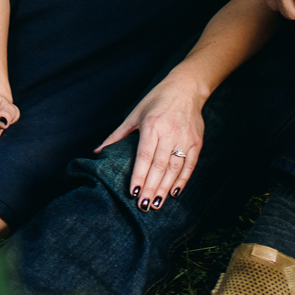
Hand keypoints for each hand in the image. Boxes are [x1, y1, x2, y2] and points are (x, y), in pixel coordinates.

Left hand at [96, 77, 204, 210]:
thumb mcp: (135, 114)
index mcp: (152, 125)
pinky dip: (182, 180)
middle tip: (144, 206)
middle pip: (159, 166)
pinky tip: (173, 193)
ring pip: (174, 168)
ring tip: (157, 204)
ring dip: (165, 188)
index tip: (134, 192)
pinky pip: (190, 165)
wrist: (186, 89)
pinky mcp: (197, 142)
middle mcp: (170, 133)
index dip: (139, 175)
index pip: (145, 156)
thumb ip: (117, 135)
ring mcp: (185, 138)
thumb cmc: (156, 101)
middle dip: (151, 187)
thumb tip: (97, 151)